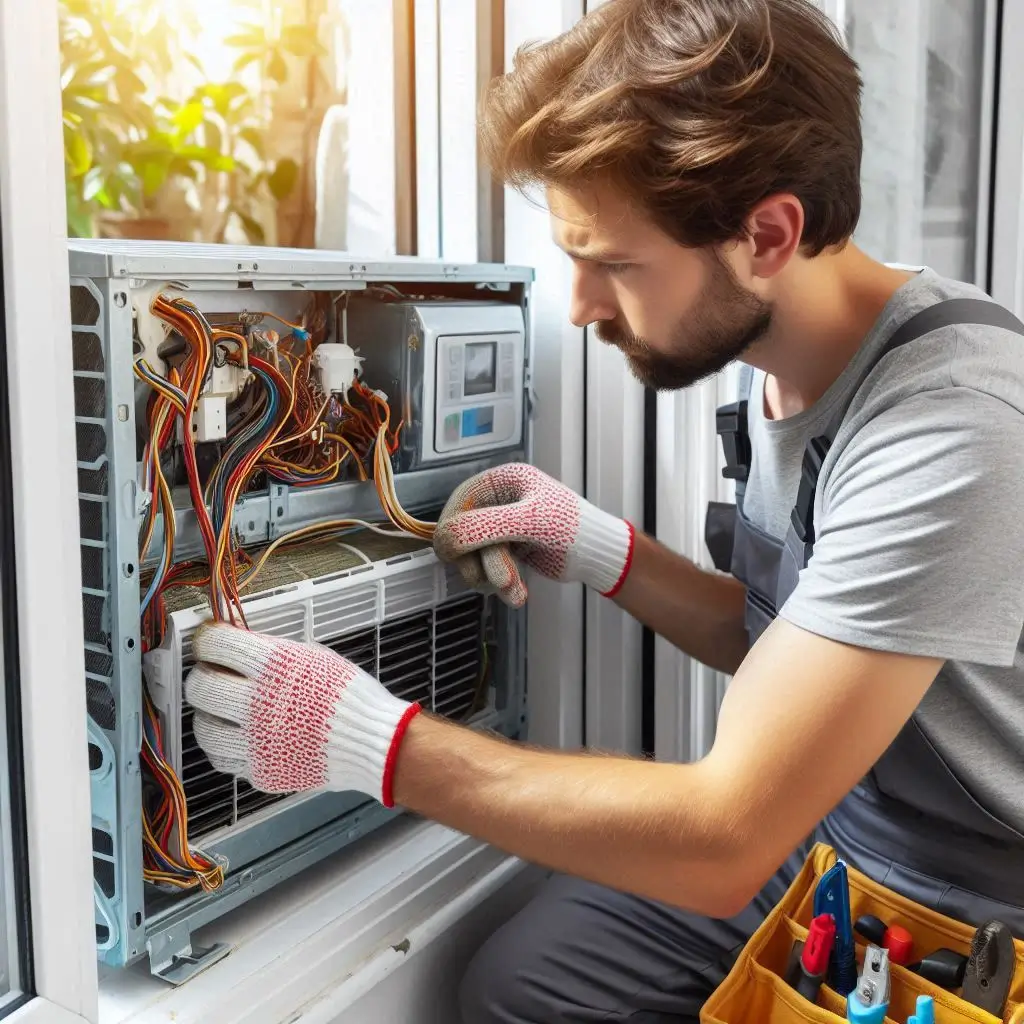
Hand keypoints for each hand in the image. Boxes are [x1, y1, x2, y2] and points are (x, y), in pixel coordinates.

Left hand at [183, 623, 421, 804]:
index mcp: (274, 667)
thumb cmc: (346, 694)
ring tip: (221, 709)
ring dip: (207, 715)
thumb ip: (271, 651)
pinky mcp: (259, 771)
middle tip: (211, 675)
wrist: (371, 740)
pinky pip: (222, 758)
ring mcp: (256, 742)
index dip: (205, 641)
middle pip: (199, 687)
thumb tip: (236, 643)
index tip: (207, 642)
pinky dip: (223, 745)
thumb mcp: (312, 656)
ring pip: (202, 728)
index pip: (216, 646)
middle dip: (200, 676)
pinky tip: (237, 735)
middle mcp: (258, 704)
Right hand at [433, 463, 634, 606]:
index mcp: (502, 481)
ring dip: (492, 577)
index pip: (460, 502)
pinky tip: (517, 593)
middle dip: (479, 561)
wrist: (596, 554)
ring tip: (513, 589)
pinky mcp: (508, 549)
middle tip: (491, 580)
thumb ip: (484, 527)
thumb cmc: (572, 527)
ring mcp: (502, 527)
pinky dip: (501, 584)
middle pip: (464, 532)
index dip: (452, 529)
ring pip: (475, 555)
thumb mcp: (527, 521)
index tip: (451, 554)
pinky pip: (489, 568)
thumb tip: (444, 539)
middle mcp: (498, 501)